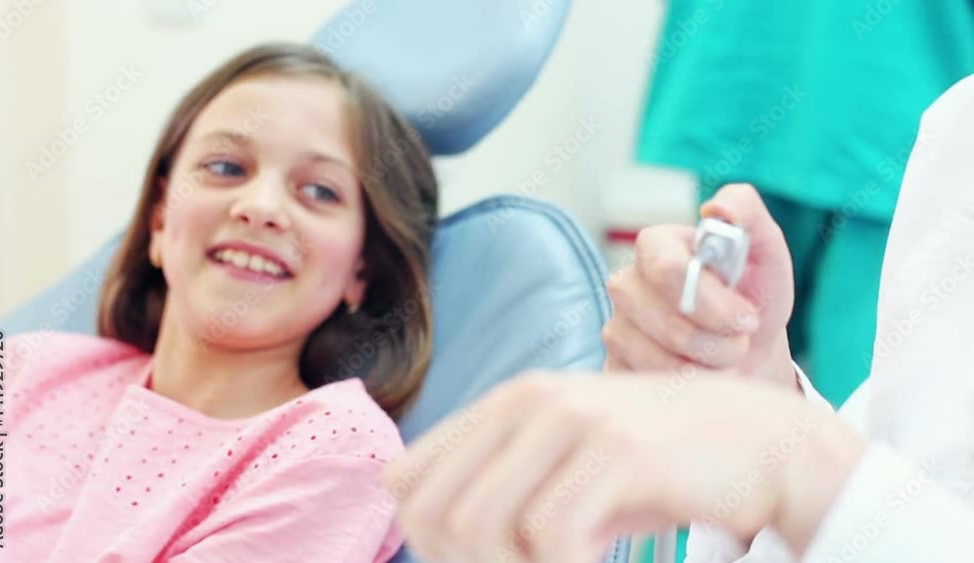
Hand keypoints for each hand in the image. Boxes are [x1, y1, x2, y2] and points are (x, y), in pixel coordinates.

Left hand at [383, 371, 863, 562]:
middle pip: (432, 515)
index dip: (430, 539)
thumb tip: (433, 536)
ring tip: (573, 554)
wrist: (759, 442)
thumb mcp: (563, 464)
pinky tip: (602, 549)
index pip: (407, 483)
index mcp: (504, 404)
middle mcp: (527, 401)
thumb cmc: (653, 466)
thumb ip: (501, 483)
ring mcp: (572, 421)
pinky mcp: (618, 451)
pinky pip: (551, 538)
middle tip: (535, 562)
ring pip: (477, 528)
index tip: (491, 556)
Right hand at [603, 183, 795, 386]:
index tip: (746, 318)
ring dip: (704, 369)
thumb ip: (747, 214)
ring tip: (721, 360)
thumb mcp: (766, 254)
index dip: (711, 301)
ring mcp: (615, 327)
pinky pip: (644, 386)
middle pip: (662, 320)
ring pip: (653, 358)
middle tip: (739, 343)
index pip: (666, 268)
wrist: (746, 354)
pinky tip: (698, 377)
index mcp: (657, 246)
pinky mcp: (613, 367)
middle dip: (714, 342)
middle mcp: (626, 283)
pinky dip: (683, 389)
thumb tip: (717, 207)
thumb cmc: (753, 300)